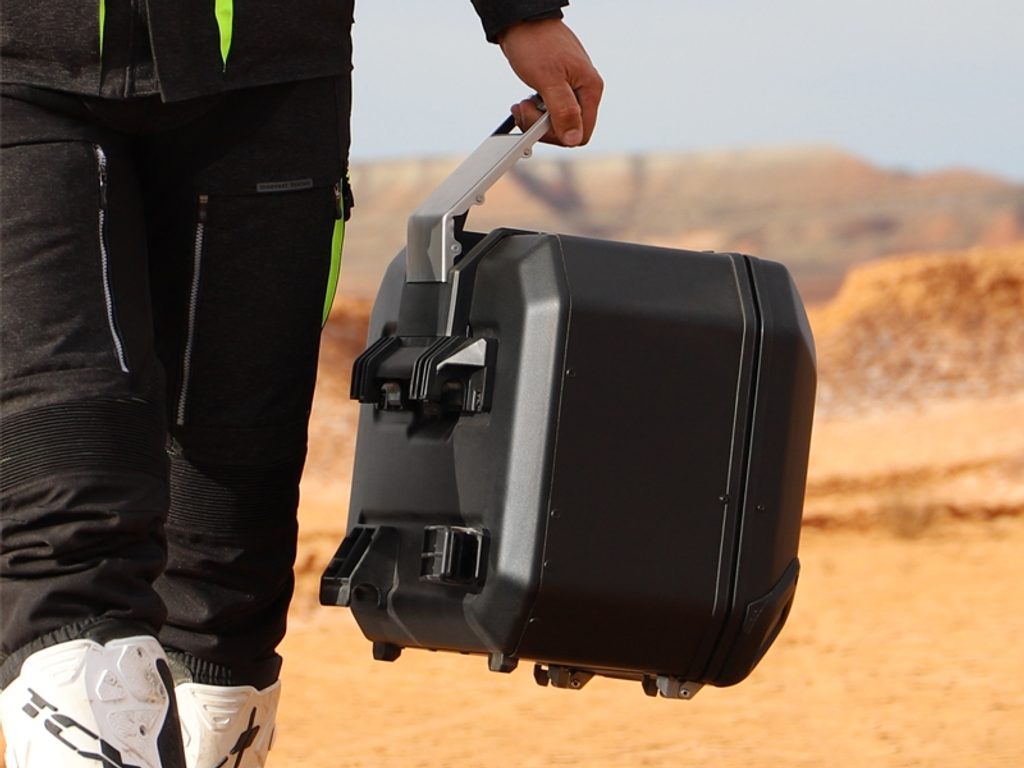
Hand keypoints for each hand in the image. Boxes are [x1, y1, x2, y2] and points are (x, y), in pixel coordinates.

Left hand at [498, 18, 602, 146]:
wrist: (522, 21)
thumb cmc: (536, 43)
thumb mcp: (548, 80)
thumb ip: (563, 110)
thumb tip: (574, 137)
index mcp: (590, 89)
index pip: (582, 132)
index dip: (559, 135)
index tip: (538, 125)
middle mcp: (584, 91)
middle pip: (569, 129)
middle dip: (544, 127)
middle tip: (525, 111)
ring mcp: (572, 89)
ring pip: (558, 122)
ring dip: (536, 120)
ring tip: (522, 106)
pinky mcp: (558, 88)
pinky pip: (550, 112)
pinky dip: (535, 112)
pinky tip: (525, 103)